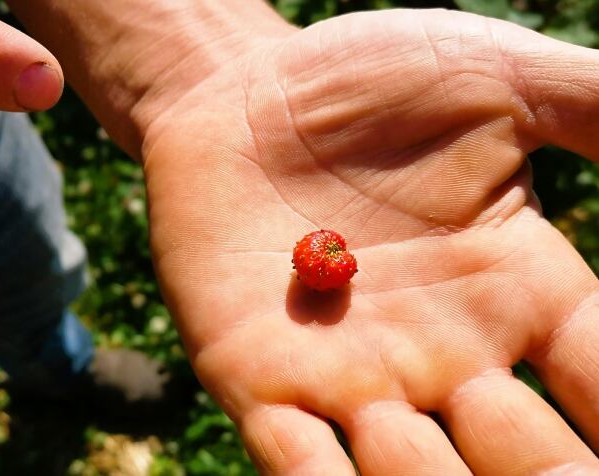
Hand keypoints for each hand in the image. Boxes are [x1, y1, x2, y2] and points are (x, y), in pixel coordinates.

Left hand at [142, 9, 598, 473]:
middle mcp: (444, 357)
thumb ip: (597, 108)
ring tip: (464, 466)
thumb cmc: (360, 84)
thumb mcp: (495, 85)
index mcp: (519, 293)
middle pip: (528, 465)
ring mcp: (350, 377)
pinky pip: (300, 467)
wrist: (237, 94)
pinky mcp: (259, 380)